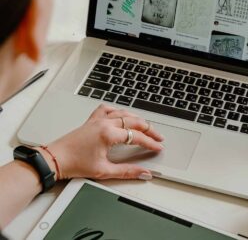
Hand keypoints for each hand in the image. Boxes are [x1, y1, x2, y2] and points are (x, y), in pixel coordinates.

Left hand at [36, 104, 163, 180]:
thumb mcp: (104, 171)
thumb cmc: (74, 163)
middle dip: (149, 129)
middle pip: (134, 121)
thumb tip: (143, 172)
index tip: (158, 147)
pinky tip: (121, 115)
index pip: (137, 137)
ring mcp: (97, 120)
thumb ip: (127, 171)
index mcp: (108, 134)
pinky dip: (117, 110)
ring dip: (137, 119)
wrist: (55, 159)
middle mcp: (104, 123)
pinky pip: (107, 109)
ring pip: (123, 113)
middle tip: (158, 137)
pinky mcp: (91, 121)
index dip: (150, 143)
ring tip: (145, 126)